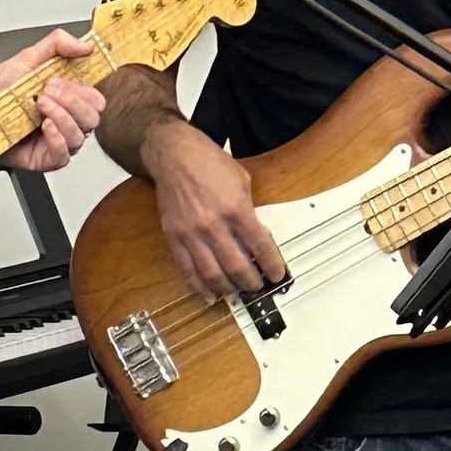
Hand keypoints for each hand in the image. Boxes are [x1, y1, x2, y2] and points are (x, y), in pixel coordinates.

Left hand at [0, 28, 106, 175]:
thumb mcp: (25, 59)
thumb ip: (57, 45)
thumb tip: (86, 45)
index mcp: (66, 97)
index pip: (95, 98)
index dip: (82, 89)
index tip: (57, 79)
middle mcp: (65, 119)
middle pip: (93, 117)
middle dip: (71, 101)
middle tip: (45, 92)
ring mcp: (57, 140)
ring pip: (81, 135)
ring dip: (62, 116)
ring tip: (39, 105)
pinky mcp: (45, 158)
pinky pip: (65, 154)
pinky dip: (58, 138)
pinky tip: (45, 127)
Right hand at [138, 115, 288, 299]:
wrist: (174, 154)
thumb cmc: (208, 162)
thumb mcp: (241, 180)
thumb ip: (249, 210)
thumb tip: (257, 236)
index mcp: (235, 208)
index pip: (260, 246)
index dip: (272, 265)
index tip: (276, 275)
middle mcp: (213, 224)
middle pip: (237, 266)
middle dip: (251, 282)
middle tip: (257, 286)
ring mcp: (192, 233)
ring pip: (212, 274)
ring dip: (228, 288)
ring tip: (236, 292)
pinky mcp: (174, 237)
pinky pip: (187, 269)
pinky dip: (199, 287)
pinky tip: (209, 295)